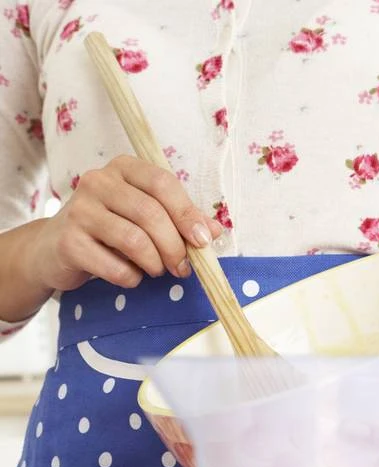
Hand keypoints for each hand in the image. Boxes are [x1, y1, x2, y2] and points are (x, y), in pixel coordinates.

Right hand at [32, 155, 223, 292]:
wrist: (57, 249)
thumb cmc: (112, 231)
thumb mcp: (148, 220)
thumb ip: (181, 220)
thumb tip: (214, 231)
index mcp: (124, 168)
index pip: (163, 183)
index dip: (187, 214)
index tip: (203, 241)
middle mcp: (98, 181)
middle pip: (151, 214)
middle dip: (175, 247)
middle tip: (183, 268)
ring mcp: (79, 209)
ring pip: (134, 240)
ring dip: (155, 264)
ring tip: (156, 271)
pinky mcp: (68, 241)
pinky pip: (114, 266)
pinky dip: (131, 278)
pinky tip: (129, 277)